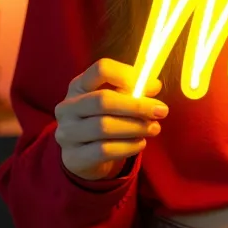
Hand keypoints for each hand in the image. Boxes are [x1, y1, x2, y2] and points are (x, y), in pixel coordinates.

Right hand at [55, 58, 168, 181]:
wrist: (82, 156)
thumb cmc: (103, 119)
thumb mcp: (116, 101)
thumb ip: (134, 90)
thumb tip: (154, 85)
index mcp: (79, 85)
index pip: (101, 69)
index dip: (127, 75)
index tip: (150, 87)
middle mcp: (68, 107)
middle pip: (103, 100)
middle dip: (136, 106)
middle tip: (161, 111)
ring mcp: (67, 133)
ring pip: (104, 127)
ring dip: (135, 127)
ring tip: (154, 128)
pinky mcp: (73, 158)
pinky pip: (104, 150)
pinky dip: (128, 146)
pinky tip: (141, 143)